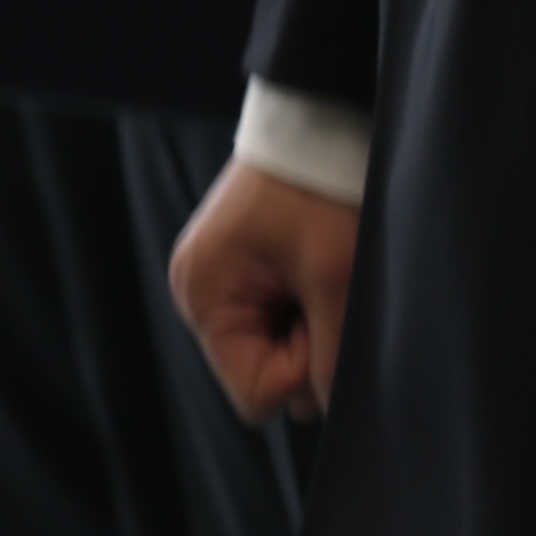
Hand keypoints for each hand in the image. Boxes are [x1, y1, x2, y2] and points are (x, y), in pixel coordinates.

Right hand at [168, 153, 358, 420]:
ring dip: (309, 329)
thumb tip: (336, 411)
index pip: (255, 393)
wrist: (315, 124)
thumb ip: (332, 356)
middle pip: (262, 375)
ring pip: (273, 351)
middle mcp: (200, 296)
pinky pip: (275, 322)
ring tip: (320, 277)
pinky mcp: (240, 273)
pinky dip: (303, 308)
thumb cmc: (317, 190)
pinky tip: (313, 271)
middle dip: (306, 350)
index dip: (301, 372)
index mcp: (205, 297)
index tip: (324, 321)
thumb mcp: (333, 275)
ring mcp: (220, 284)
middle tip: (325, 293)